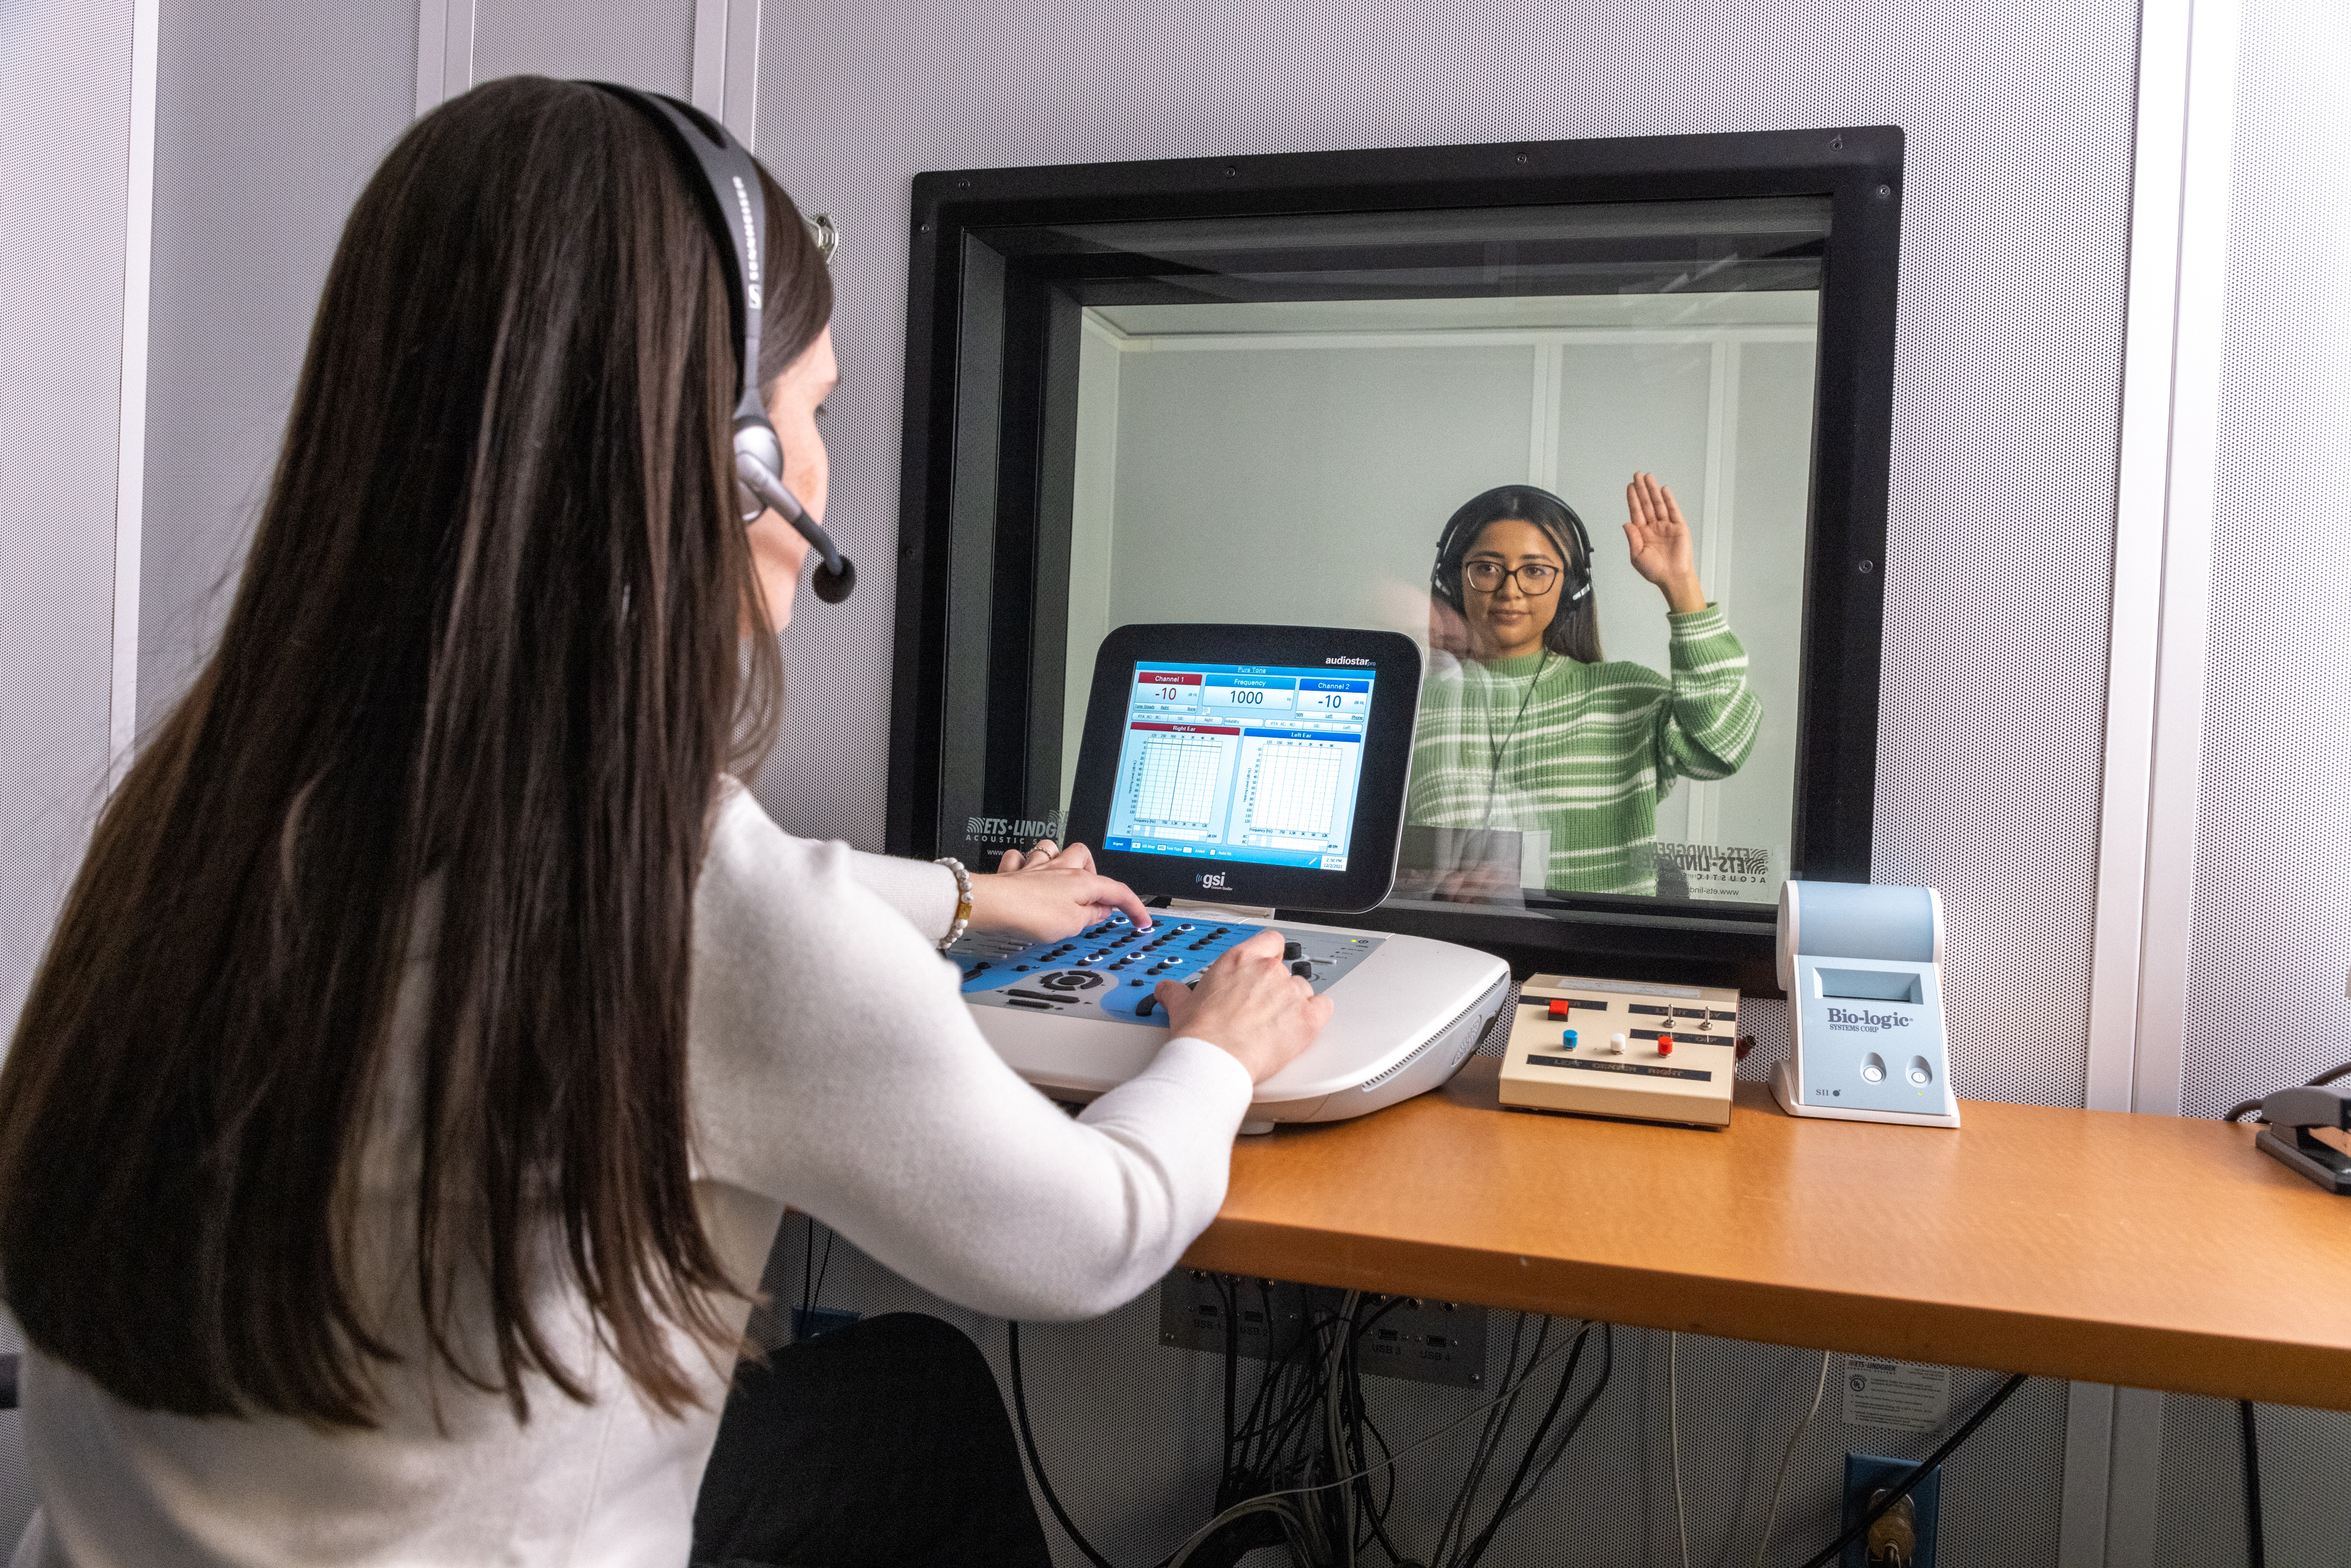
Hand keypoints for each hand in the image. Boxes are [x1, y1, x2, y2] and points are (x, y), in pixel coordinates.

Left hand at [966, 840, 1152, 941]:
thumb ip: (1090, 916)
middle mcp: (1060, 869)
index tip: (1141, 920)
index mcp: (1081, 882)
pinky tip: (1025, 873)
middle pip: (1084, 856)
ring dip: (1060, 861)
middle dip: (1092, 872)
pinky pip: (1020, 858)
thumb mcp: (1072, 924)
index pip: (1117, 891)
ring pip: (1053, 849)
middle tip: (1092, 896)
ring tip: (1062, 879)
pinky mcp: (1014, 872)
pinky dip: (1025, 864)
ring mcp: (1037, 867)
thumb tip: (1101, 911)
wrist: (994, 904)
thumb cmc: (1031, 913)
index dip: (1133, 907)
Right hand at [1153, 929, 1331, 1083]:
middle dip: (1277, 987)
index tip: (1266, 966)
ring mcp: (1290, 993)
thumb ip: (1176, 992)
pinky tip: (1303, 1025)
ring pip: (1304, 989)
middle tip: (1263, 1008)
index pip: (1270, 941)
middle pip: (1286, 969)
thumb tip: (1167, 990)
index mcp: (1240, 960)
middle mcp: (1269, 971)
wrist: (1214, 1061)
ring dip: (1294, 1003)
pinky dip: (1317, 1014)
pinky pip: (1325, 1006)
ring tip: (1278, 1024)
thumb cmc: (1200, 1035)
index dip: (1270, 954)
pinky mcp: (1307, 1019)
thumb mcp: (1180, 1005)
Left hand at [1624, 472, 1706, 613]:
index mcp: (1642, 533)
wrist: (1673, 578)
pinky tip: (1663, 490)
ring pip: (1658, 504)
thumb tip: (1626, 523)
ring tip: (1648, 477)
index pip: (1636, 511)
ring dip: (1653, 490)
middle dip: (1642, 489)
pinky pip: (1673, 510)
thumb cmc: (1655, 571)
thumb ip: (1632, 538)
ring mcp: (1666, 526)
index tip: (1629, 486)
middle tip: (1637, 475)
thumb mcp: (1637, 556)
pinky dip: (1668, 500)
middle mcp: (1654, 527)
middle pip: (1646, 503)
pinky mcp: (1679, 527)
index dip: (1633, 498)